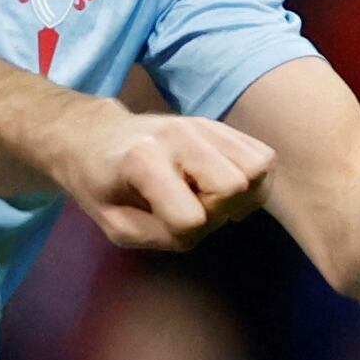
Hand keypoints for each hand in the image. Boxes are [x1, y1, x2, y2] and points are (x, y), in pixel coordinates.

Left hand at [56, 106, 273, 252]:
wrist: (96, 138)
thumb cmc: (100, 185)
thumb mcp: (115, 226)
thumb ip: (159, 235)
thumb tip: (205, 222)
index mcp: (142, 160)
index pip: (191, 218)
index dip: (181, 233)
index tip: (160, 221)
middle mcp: (180, 134)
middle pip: (236, 186)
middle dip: (218, 212)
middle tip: (190, 208)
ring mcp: (203, 124)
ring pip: (259, 167)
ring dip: (242, 195)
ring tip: (209, 197)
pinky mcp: (220, 125)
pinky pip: (263, 156)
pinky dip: (253, 180)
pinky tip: (223, 186)